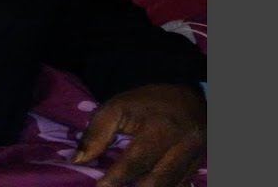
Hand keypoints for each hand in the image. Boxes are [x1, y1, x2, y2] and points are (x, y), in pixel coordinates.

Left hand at [72, 83, 205, 186]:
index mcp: (161, 127)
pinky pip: (180, 186)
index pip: (136, 160)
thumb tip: (79, 160)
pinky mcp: (198, 169)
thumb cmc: (149, 103)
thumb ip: (98, 132)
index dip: (116, 178)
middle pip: (156, 181)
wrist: (192, 99)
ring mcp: (195, 159)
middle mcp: (183, 146)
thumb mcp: (119, 107)